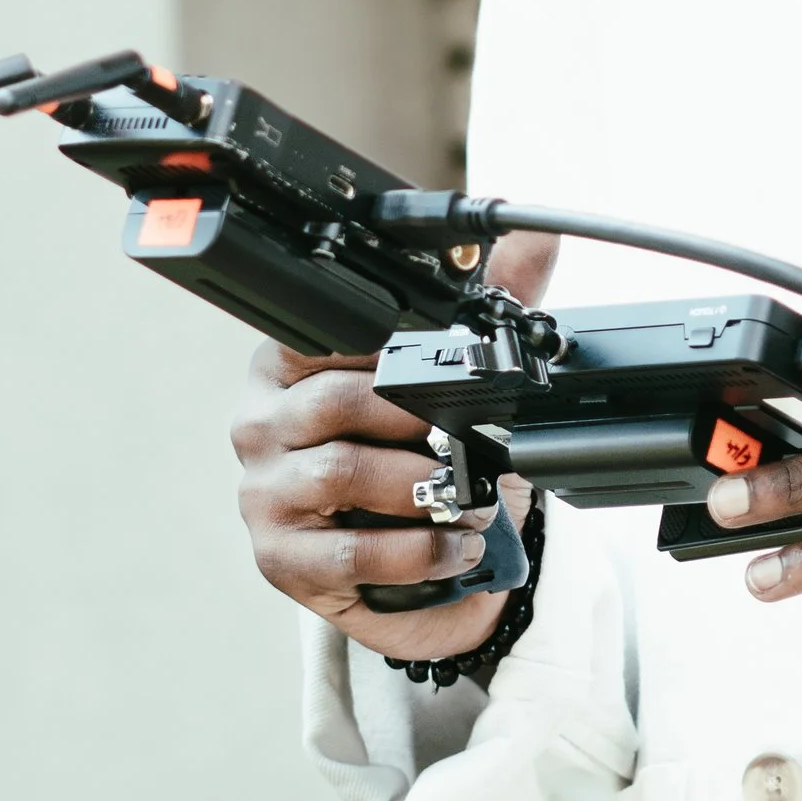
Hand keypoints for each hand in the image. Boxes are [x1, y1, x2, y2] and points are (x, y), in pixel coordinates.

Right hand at [229, 234, 552, 662]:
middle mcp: (265, 422)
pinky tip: (453, 546)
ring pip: (342, 473)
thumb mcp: (454, 381)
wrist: (417, 563)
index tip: (439, 361)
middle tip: (470, 438)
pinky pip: (349, 552)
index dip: (384, 341)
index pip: (321, 330)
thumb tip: (537, 237)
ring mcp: (265, 493)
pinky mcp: (281, 559)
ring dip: (423, 489)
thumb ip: (491, 305)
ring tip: (471, 500)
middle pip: (337, 400)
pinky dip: (416, 550)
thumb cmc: (418, 458)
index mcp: (291, 364)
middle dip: (418, 419)